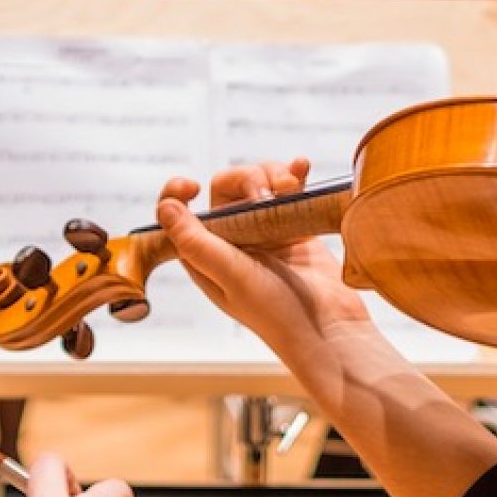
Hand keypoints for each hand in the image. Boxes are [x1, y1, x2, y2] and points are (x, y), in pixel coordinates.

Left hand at [159, 158, 372, 355]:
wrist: (330, 329)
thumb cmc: (278, 314)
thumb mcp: (233, 278)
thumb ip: (199, 243)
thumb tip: (165, 207)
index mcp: (204, 255)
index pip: (178, 213)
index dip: (177, 192)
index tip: (193, 186)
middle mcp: (230, 241)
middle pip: (225, 187)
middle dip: (247, 179)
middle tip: (268, 195)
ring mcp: (262, 231)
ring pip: (258, 182)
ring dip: (273, 175)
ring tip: (292, 188)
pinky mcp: (292, 226)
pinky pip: (288, 189)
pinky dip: (294, 174)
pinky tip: (303, 167)